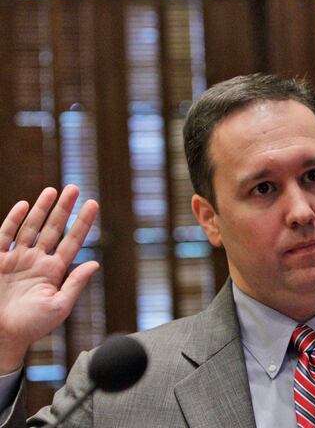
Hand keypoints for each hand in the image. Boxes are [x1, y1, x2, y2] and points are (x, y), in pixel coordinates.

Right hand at [0, 185, 98, 373]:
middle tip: (74, 187)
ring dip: (42, 209)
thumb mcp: (59, 306)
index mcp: (54, 271)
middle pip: (54, 228)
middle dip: (64, 208)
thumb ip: (75, 284)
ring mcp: (16, 258)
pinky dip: (15, 220)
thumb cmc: (31, 326)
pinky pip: (6, 234)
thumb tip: (95, 263)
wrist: (0, 335)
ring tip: (53, 190)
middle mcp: (37, 260)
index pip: (73, 241)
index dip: (83, 223)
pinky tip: (25, 205)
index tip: (93, 203)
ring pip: (31, 227)